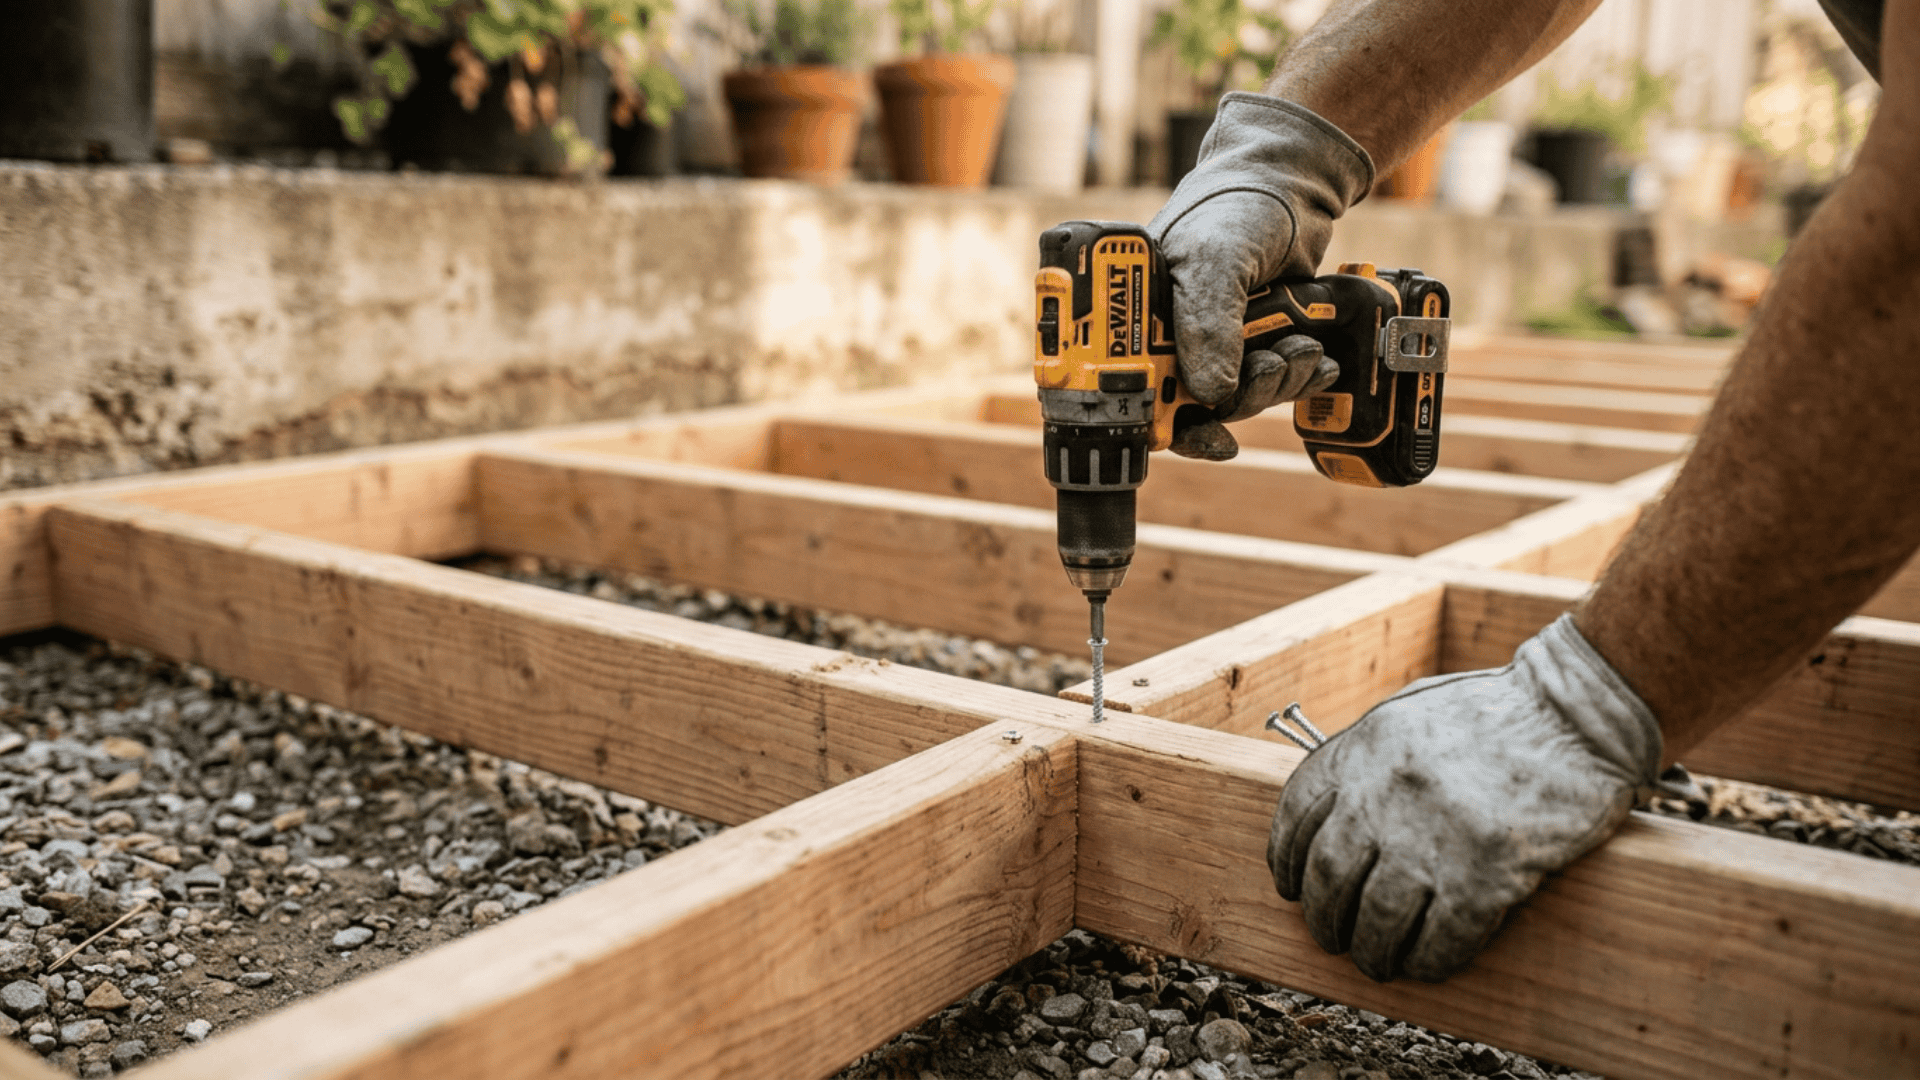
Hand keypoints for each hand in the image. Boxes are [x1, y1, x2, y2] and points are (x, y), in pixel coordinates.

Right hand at [1147, 93, 1373, 459]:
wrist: (1291, 182)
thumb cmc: (1234, 204)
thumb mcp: (1213, 259)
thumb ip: (1207, 324)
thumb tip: (1210, 393)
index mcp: (1138, 316)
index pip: (1135, 389)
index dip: (1167, 422)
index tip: (1209, 435)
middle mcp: (1170, 334)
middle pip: (1193, 404)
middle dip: (1241, 399)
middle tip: (1270, 368)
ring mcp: (1214, 340)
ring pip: (1238, 397)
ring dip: (1276, 384)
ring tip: (1301, 348)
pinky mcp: (1255, 341)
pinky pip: (1271, 383)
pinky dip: (1297, 380)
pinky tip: (1317, 363)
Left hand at [1267, 615, 1662, 982]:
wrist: (1579, 713)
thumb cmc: (1499, 710)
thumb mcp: (1410, 714)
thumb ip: (1368, 758)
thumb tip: (1337, 813)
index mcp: (1362, 750)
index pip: (1296, 816)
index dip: (1287, 860)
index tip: (1291, 885)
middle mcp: (1385, 795)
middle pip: (1329, 877)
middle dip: (1324, 918)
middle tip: (1332, 936)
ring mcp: (1435, 837)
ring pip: (1378, 919)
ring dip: (1371, 951)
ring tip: (1376, 961)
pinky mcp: (1488, 874)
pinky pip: (1442, 939)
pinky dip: (1429, 961)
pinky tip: (1427, 965)